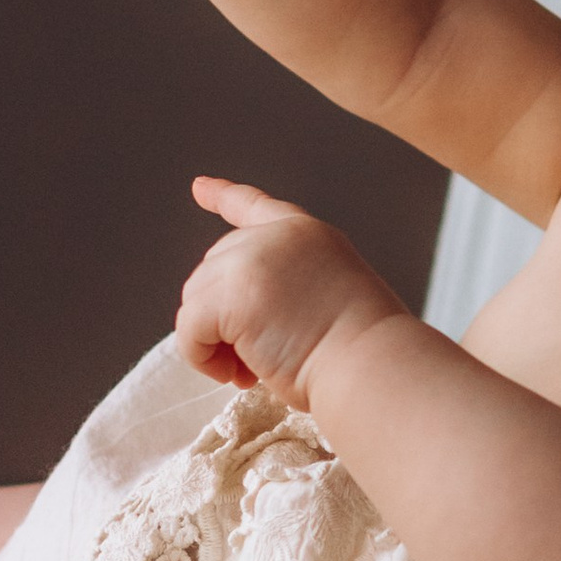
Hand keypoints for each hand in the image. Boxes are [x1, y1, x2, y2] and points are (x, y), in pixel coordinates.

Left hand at [175, 181, 405, 409]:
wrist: (372, 366)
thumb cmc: (362, 352)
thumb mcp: (330, 296)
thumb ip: (287, 287)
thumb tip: (242, 321)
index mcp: (307, 235)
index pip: (255, 206)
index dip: (223, 196)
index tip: (199, 187)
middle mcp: (276, 237)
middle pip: (214, 269)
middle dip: (222, 316)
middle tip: (253, 361)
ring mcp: (251, 260)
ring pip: (196, 301)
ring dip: (213, 343)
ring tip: (250, 371)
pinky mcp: (230, 295)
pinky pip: (189, 329)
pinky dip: (202, 358)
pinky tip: (235, 374)